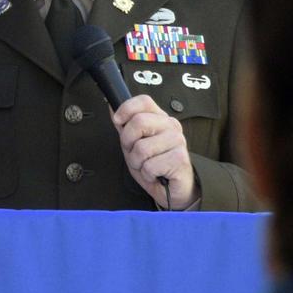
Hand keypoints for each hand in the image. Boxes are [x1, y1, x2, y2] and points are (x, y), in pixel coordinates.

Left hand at [111, 95, 197, 209]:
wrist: (172, 190)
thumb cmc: (154, 165)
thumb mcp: (134, 144)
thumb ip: (125, 126)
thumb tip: (112, 106)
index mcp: (160, 118)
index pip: (144, 101)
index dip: (126, 109)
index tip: (118, 122)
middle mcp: (171, 126)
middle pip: (139, 122)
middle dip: (128, 143)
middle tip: (135, 154)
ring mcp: (178, 141)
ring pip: (141, 148)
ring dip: (137, 163)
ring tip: (147, 166)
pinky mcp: (180, 159)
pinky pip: (150, 166)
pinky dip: (147, 174)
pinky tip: (156, 174)